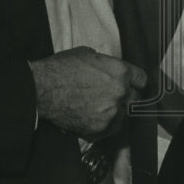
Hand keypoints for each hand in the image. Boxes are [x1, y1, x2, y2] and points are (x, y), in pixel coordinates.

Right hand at [29, 47, 146, 139]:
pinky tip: (93, 117)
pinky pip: (111, 129)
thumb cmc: (61, 69)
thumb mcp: (89, 54)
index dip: (136, 82)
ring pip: (124, 116)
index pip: (142, 80)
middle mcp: (120, 93)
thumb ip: (107, 64)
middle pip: (136, 99)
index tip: (132, 85)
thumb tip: (111, 70)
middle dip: (127, 97)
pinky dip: (105, 125)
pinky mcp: (99, 129)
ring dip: (116, 112)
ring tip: (100, 108)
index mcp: (120, 72)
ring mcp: (111, 113)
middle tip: (113, 97)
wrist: (41, 89)